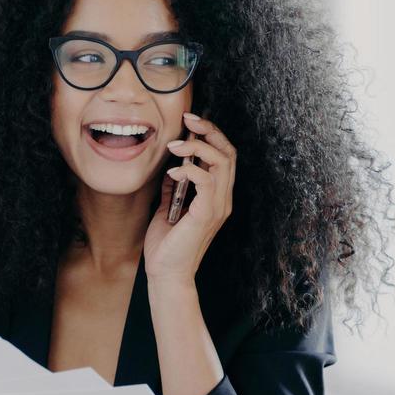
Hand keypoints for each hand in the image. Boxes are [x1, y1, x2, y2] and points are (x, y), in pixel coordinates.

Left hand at [144, 110, 235, 283]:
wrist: (166, 274)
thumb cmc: (167, 246)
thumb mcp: (168, 209)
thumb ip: (174, 189)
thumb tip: (172, 168)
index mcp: (216, 197)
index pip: (224, 156)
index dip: (211, 135)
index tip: (190, 122)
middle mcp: (222, 199)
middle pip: (228, 152)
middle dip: (210, 130)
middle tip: (188, 120)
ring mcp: (218, 207)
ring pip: (221, 161)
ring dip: (197, 146)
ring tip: (175, 144)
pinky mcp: (207, 214)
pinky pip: (206, 180)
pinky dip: (189, 170)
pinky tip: (172, 173)